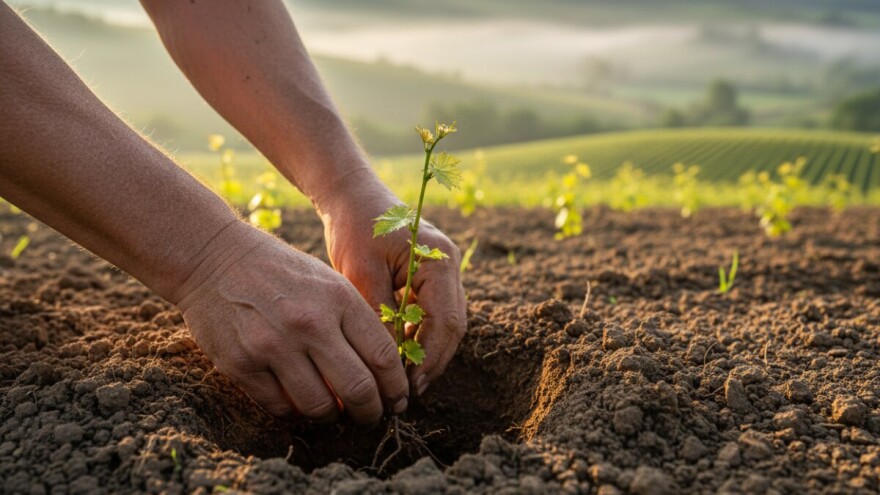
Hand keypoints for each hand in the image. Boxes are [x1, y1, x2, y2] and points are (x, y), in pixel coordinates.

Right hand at [174, 221, 408, 423]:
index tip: (397, 401)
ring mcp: (273, 345)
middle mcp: (309, 323)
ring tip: (332, 411)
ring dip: (331, 417)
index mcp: (339, 298)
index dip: (395, 387)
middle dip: (370, 412)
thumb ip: (354, 324)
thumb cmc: (281, 272)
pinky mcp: (240, 364)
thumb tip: (379, 377)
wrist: (214, 257)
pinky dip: (293, 412)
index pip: (383, 356)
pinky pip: (279, 407)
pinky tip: (297, 402)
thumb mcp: (328, 282)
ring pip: (318, 406)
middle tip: (370, 417)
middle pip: (357, 389)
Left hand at [319, 173, 466, 395]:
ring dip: (425, 353)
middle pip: (451, 327)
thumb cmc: (354, 226)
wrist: (350, 195)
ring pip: (443, 324)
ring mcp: (441, 273)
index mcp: (439, 261)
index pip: (445, 321)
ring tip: (401, 382)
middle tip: (407, 392)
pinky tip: (397, 357)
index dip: (429, 358)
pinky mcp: (428, 278)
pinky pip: (430, 316)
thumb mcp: (361, 272)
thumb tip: (389, 363)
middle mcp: (448, 267)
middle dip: (431, 362)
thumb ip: (380, 315)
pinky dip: (417, 338)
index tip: (409, 385)